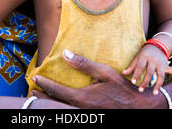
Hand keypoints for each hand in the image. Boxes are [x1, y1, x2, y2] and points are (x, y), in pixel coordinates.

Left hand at [31, 49, 162, 108]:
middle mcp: (80, 110)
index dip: (44, 84)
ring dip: (50, 103)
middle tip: (32, 91)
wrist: (139, 106)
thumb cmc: (122, 88)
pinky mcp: (89, 117)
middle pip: (54, 105)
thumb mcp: (104, 72)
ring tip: (41, 96)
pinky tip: (60, 102)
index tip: (35, 77)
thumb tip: (65, 54)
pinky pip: (70, 112)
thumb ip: (83, 64)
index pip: (56, 91)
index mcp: (82, 99)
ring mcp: (85, 115)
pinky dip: (62, 106)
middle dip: (42, 98)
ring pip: (61, 110)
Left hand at [122, 44, 171, 94]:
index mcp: (145, 57)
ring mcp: (161, 63)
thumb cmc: (144, 53)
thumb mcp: (137, 57)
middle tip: (140, 89)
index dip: (136, 74)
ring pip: (160, 75)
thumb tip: (123, 73)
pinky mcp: (166, 65)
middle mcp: (153, 60)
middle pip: (150, 72)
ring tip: (155, 93)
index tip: (133, 82)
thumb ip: (131, 66)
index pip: (140, 66)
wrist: (156, 45)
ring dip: (158, 84)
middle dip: (145, 81)